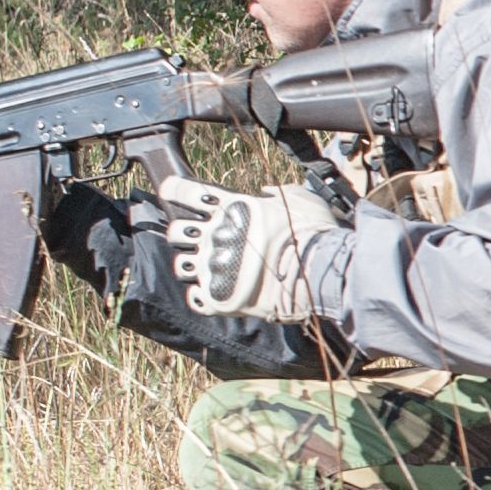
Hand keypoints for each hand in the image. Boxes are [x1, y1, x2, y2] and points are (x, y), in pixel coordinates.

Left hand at [160, 176, 343, 322]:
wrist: (320, 274)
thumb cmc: (314, 233)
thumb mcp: (303, 199)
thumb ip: (281, 192)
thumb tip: (267, 192)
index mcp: (233, 207)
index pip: (185, 192)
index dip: (173, 190)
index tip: (170, 191)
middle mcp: (217, 234)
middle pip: (175, 231)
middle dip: (182, 234)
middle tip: (200, 240)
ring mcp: (215, 267)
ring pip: (181, 265)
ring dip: (192, 267)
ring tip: (211, 270)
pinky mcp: (219, 297)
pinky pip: (194, 299)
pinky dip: (202, 297)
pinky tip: (214, 294)